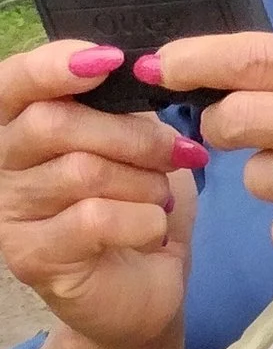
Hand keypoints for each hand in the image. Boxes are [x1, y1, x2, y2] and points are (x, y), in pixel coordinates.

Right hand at [0, 41, 200, 348]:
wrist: (143, 288)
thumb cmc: (134, 205)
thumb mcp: (131, 144)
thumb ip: (119, 106)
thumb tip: (141, 67)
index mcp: (16, 127)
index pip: (12, 83)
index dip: (54, 66)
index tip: (110, 60)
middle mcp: (0, 167)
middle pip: (54, 124)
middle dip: (132, 135)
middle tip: (179, 152)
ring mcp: (9, 215)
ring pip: (82, 172)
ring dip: (143, 182)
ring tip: (161, 197)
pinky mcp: (33, 258)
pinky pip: (95, 219)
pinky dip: (143, 220)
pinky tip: (152, 230)